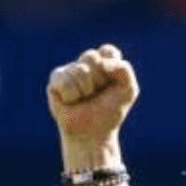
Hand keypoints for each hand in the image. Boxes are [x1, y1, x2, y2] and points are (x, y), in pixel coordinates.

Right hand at [47, 44, 139, 162]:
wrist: (93, 134)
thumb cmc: (110, 112)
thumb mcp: (129, 90)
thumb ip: (123, 68)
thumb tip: (100, 62)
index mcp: (104, 61)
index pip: (108, 51)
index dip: (112, 69)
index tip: (112, 85)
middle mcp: (86, 63)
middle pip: (91, 56)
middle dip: (98, 79)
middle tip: (96, 94)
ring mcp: (70, 69)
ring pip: (79, 70)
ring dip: (85, 90)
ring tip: (84, 99)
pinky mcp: (56, 79)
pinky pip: (65, 81)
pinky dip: (72, 95)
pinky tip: (71, 102)